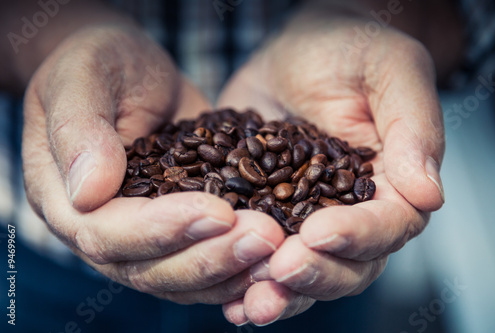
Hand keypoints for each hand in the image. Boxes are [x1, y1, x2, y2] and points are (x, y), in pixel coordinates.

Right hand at [22, 25, 284, 303]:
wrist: (130, 72)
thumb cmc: (101, 65)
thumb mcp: (83, 77)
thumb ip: (79, 129)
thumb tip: (88, 193)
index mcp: (64, 200)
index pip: (106, 233)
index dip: (161, 229)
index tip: (218, 211)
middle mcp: (101, 231)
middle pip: (149, 268)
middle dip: (209, 256)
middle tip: (266, 237)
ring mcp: (141, 238)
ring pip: (181, 278)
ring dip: (231, 269)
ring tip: (278, 250)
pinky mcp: (177, 231)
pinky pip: (204, 265)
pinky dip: (237, 268)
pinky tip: (272, 258)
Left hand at [219, 11, 444, 324]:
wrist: (297, 49)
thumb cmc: (348, 48)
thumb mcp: (390, 69)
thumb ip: (414, 127)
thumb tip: (427, 192)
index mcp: (392, 183)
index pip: (388, 225)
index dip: (358, 236)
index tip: (320, 233)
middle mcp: (353, 211)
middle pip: (348, 264)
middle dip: (315, 273)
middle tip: (279, 270)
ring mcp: (307, 217)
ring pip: (304, 271)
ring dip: (280, 292)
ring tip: (251, 301)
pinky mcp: (266, 213)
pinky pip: (260, 256)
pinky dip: (245, 279)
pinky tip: (227, 296)